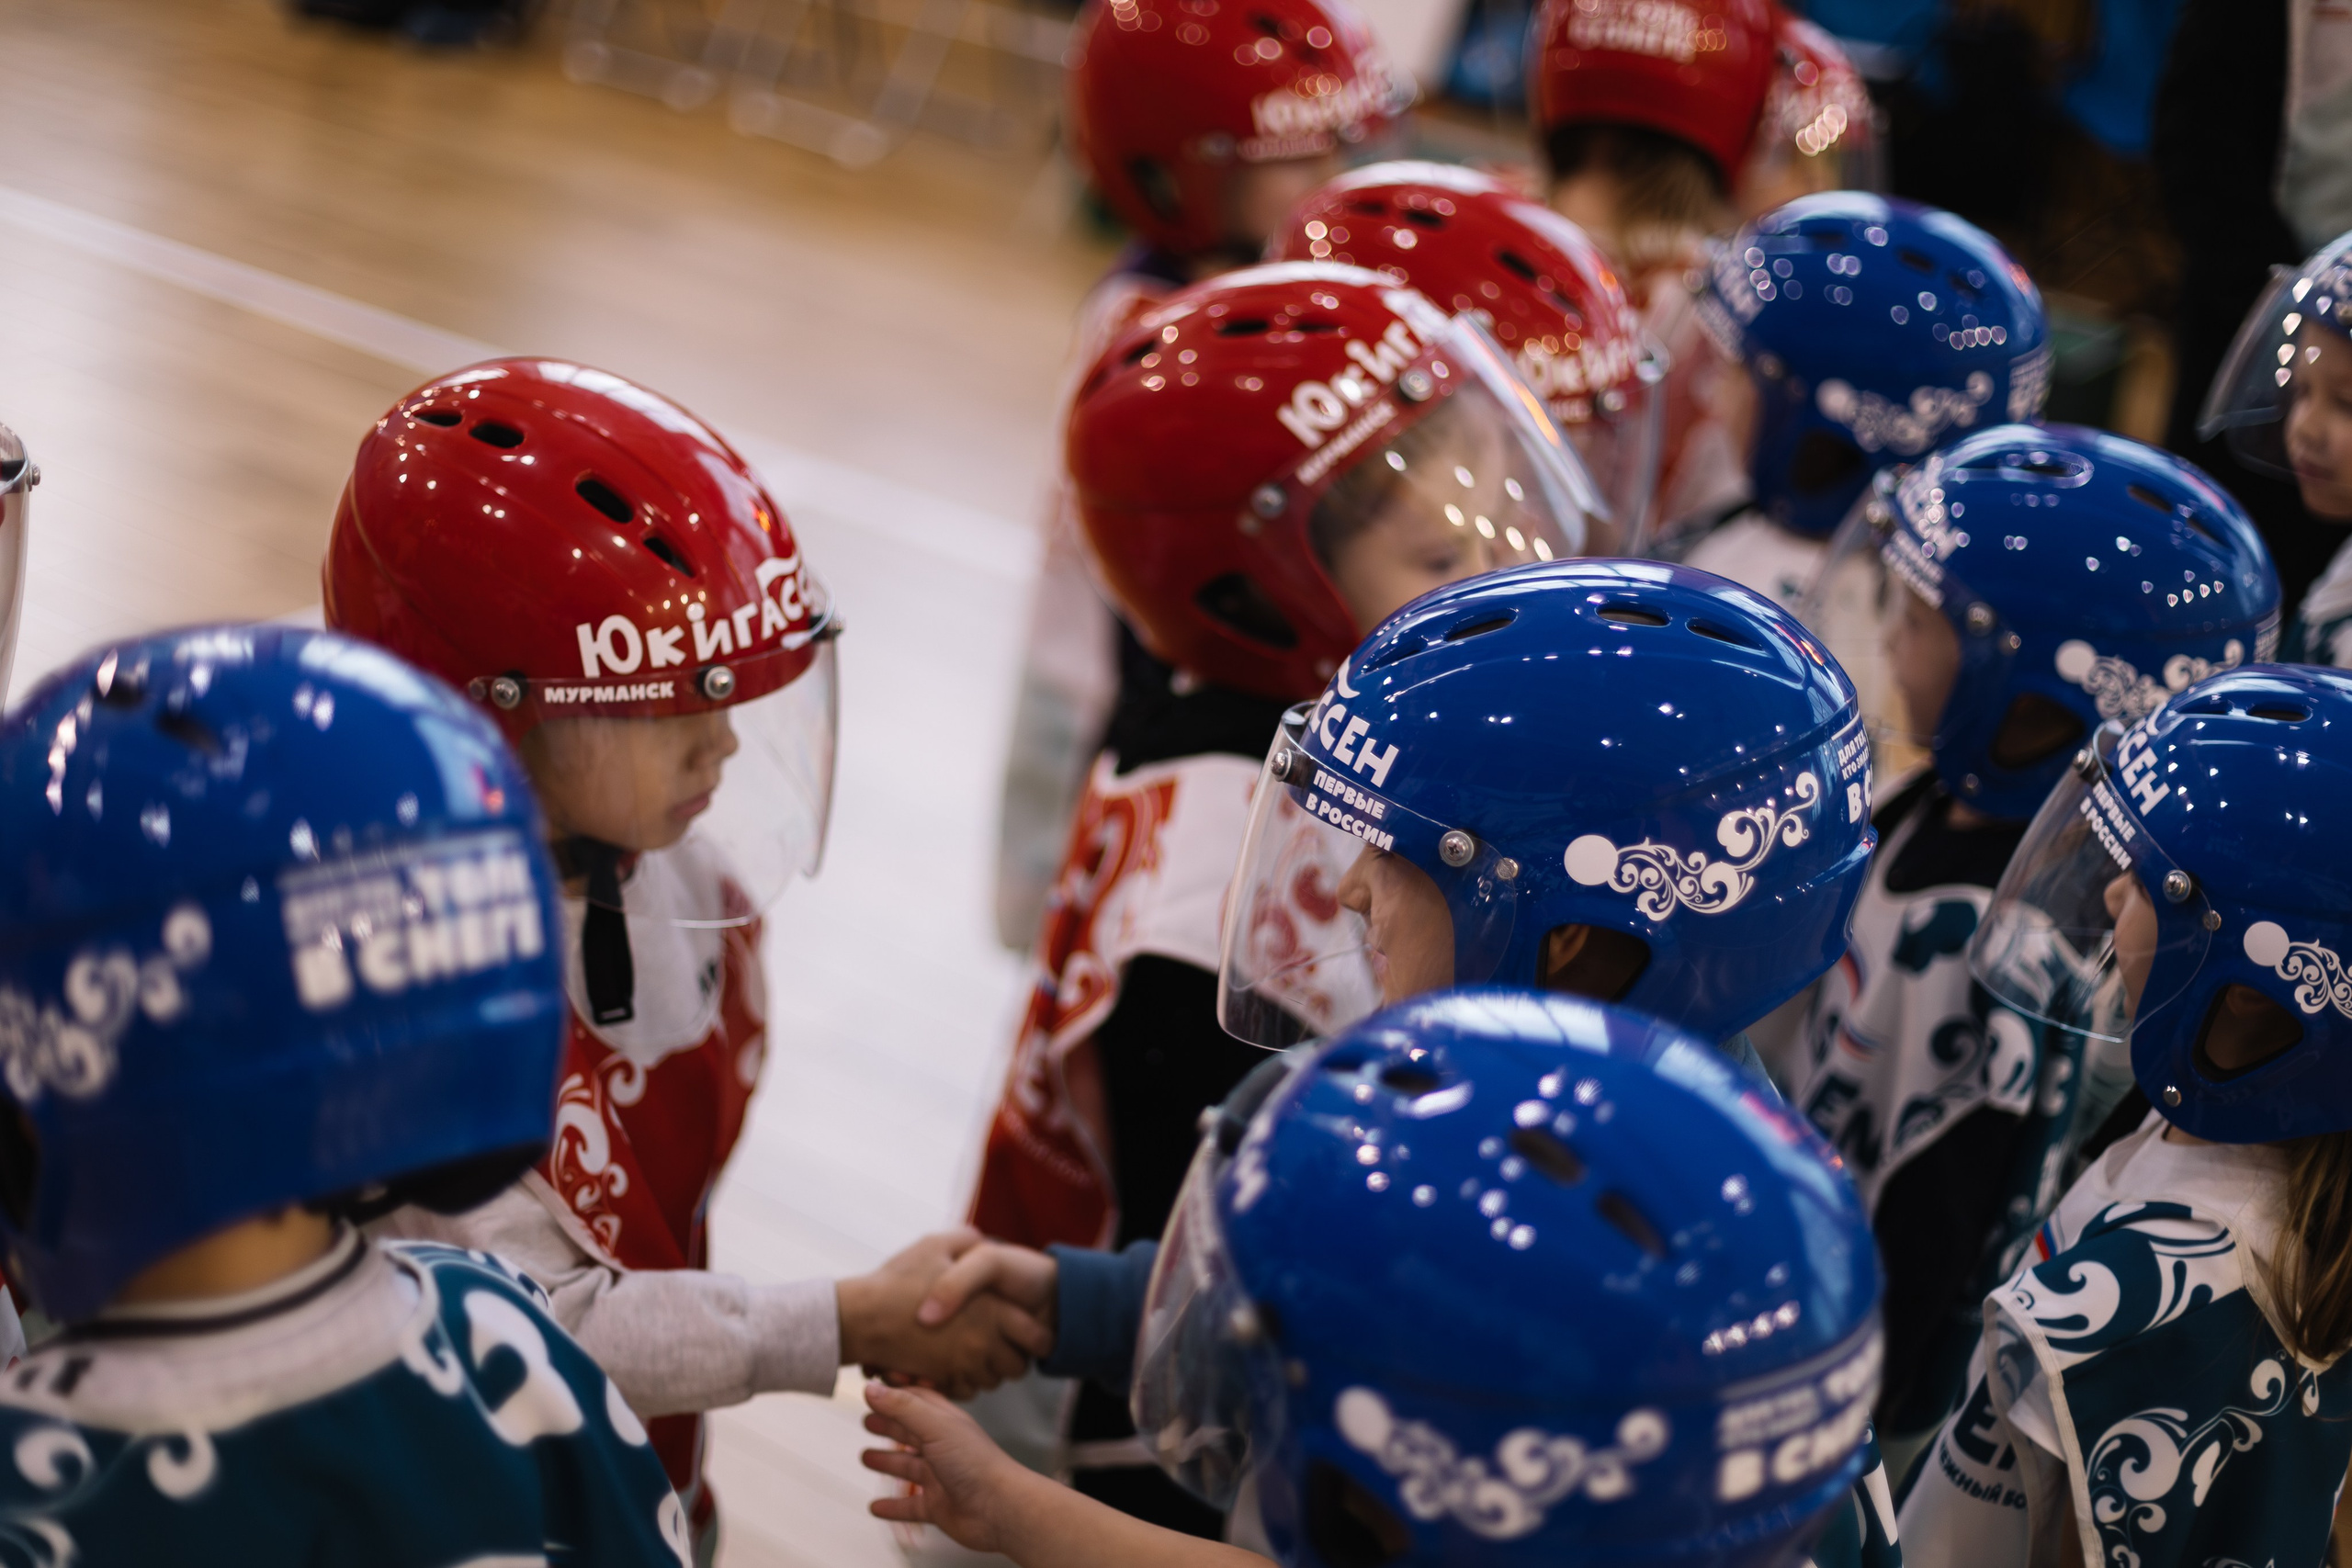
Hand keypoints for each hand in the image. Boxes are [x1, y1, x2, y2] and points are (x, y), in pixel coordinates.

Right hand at [838, 1229, 1051, 1397]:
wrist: (859, 1318)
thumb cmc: (897, 1280)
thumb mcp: (935, 1245)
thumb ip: (967, 1240)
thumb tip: (982, 1239)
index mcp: (991, 1309)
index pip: (1035, 1336)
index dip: (1037, 1335)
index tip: (1030, 1331)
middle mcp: (982, 1342)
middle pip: (1018, 1366)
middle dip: (1014, 1357)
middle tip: (1003, 1344)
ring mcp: (961, 1366)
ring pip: (992, 1382)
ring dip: (989, 1371)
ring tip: (976, 1352)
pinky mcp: (940, 1382)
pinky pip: (966, 1391)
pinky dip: (965, 1382)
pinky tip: (955, 1364)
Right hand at [862, 1380, 1038, 1552]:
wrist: (1000, 1508)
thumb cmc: (976, 1464)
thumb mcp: (936, 1426)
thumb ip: (902, 1407)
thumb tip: (872, 1388)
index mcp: (945, 1423)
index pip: (917, 1401)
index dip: (896, 1395)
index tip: (874, 1391)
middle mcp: (943, 1448)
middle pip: (910, 1432)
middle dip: (889, 1426)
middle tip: (867, 1422)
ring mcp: (940, 1478)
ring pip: (908, 1467)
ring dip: (887, 1462)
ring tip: (866, 1458)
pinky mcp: (938, 1506)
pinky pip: (910, 1506)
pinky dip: (893, 1507)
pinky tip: (876, 1507)